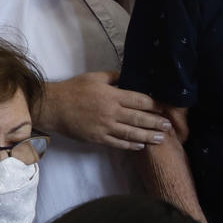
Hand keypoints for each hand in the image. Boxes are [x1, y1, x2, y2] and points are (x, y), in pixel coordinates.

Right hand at [43, 71, 172, 150]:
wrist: (52, 107)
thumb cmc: (73, 89)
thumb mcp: (94, 77)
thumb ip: (114, 77)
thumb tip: (130, 77)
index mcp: (112, 95)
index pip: (139, 100)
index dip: (154, 105)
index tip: (165, 108)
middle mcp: (111, 112)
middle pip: (139, 118)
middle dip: (156, 122)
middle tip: (169, 126)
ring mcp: (105, 127)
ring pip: (132, 133)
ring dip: (148, 136)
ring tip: (161, 138)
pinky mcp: (98, 138)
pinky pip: (118, 143)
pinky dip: (131, 145)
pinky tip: (141, 145)